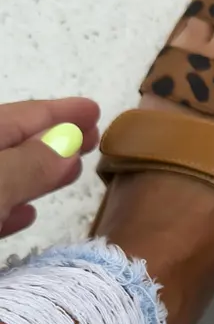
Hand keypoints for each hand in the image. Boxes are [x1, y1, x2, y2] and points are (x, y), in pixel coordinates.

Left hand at [0, 97, 99, 236]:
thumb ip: (29, 164)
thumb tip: (67, 141)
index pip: (21, 118)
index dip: (60, 113)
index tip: (95, 111)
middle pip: (10, 142)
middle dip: (53, 138)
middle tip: (91, 137)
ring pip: (3, 173)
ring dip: (37, 170)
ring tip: (72, 169)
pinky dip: (13, 203)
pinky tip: (28, 213)